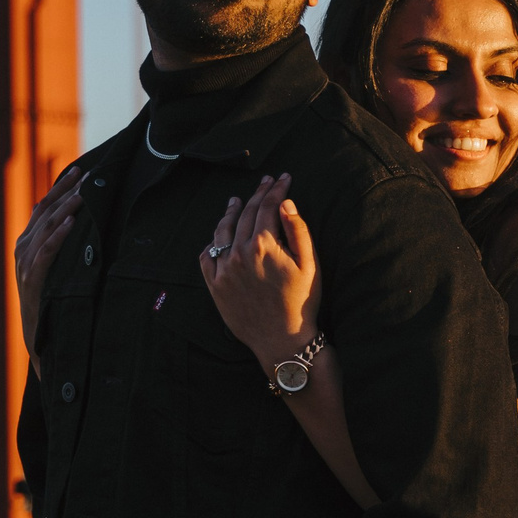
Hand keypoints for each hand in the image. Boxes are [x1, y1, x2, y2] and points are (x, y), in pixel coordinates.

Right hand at [14, 164, 83, 357]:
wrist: (36, 330)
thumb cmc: (47, 294)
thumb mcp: (47, 262)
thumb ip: (48, 237)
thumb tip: (53, 209)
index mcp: (27, 240)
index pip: (44, 206)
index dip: (61, 187)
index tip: (80, 170)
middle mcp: (23, 247)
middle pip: (47, 213)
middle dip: (68, 193)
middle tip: (89, 176)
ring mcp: (25, 262)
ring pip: (47, 229)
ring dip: (66, 209)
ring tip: (84, 194)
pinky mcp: (32, 278)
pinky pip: (46, 253)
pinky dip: (58, 236)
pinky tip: (72, 224)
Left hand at [201, 174, 322, 363]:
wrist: (282, 339)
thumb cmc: (302, 302)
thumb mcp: (310, 264)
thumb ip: (298, 230)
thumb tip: (285, 203)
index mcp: (264, 244)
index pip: (268, 207)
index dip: (276, 189)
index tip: (282, 178)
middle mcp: (239, 252)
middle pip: (246, 214)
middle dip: (258, 195)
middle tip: (265, 182)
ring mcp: (224, 269)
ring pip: (223, 231)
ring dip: (231, 212)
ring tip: (236, 201)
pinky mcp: (214, 285)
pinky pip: (207, 257)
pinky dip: (212, 242)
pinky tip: (218, 235)